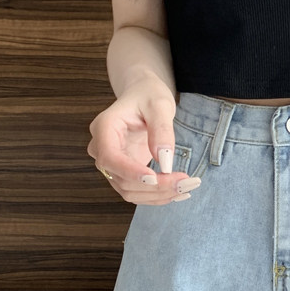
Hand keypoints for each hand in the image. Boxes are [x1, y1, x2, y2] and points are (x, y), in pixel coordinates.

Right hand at [87, 77, 200, 204]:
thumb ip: (161, 129)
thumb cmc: (148, 95)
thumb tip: (164, 160)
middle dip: (155, 186)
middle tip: (188, 182)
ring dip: (158, 195)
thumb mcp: (160, 105)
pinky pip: (137, 190)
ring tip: (188, 187)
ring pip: (129, 190)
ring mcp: (112, 163)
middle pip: (121, 179)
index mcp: (104, 127)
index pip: (110, 157)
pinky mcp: (124, 171)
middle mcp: (101, 148)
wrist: (143, 95)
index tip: (155, 177)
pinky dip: (157, 195)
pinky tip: (179, 192)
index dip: (130, 172)